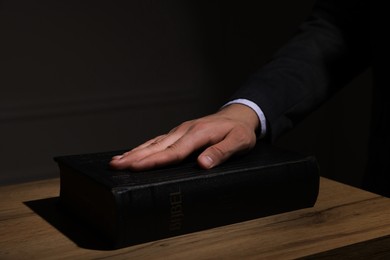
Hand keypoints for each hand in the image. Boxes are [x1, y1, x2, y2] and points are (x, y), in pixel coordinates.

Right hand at [109, 104, 258, 169]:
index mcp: (198, 134)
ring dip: (135, 153)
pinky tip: (133, 153)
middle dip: (135, 157)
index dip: (153, 161)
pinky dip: (143, 148)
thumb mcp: (238, 142)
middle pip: (157, 146)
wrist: (238, 115)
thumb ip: (221, 152)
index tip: (135, 167)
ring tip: (116, 162)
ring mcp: (180, 131)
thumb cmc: (239, 132)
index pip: (173, 151)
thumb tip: (202, 164)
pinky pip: (158, 141)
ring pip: (154, 143)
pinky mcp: (179, 133)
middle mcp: (184, 131)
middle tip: (115, 166)